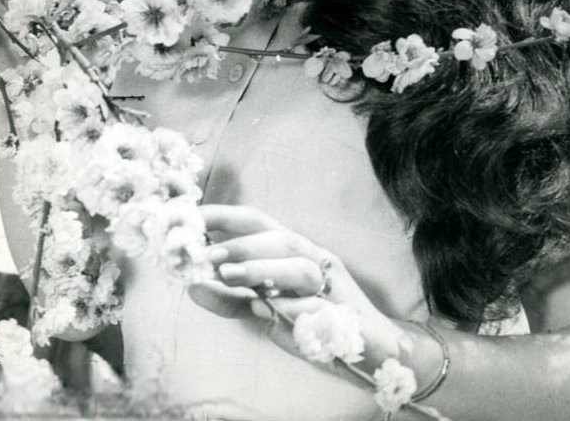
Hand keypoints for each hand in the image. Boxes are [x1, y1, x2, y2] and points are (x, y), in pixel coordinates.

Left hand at [187, 204, 412, 370]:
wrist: (376, 353)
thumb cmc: (319, 324)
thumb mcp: (268, 311)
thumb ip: (233, 300)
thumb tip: (193, 286)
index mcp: (296, 253)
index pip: (261, 223)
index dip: (229, 216)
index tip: (194, 215)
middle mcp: (316, 262)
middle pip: (283, 240)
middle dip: (244, 243)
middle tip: (208, 254)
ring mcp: (334, 289)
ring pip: (302, 267)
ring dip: (263, 268)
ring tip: (229, 276)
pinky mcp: (348, 319)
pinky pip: (321, 309)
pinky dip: (295, 309)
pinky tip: (271, 312)